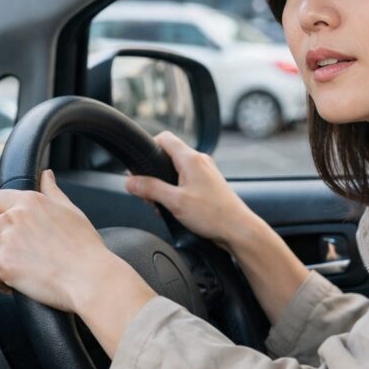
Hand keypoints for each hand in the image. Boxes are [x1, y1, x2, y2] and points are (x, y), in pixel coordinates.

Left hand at [0, 170, 154, 316]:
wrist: (89, 277)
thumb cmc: (85, 247)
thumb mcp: (71, 211)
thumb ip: (52, 191)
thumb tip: (45, 175)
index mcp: (29, 201)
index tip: (5, 227)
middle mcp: (15, 218)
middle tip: (19, 252)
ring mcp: (7, 241)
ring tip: (21, 268)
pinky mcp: (4, 265)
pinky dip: (1, 281)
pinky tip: (19, 282)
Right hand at [127, 131, 258, 251]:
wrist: (238, 229)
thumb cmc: (213, 215)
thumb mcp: (175, 202)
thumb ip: (151, 189)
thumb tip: (130, 182)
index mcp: (191, 159)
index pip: (164, 138)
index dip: (149, 148)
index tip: (140, 166)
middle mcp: (200, 161)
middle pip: (168, 157)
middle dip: (155, 175)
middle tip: (151, 196)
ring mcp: (205, 172)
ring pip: (176, 172)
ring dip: (165, 187)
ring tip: (164, 207)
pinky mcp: (208, 185)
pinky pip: (186, 182)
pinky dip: (177, 193)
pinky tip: (176, 210)